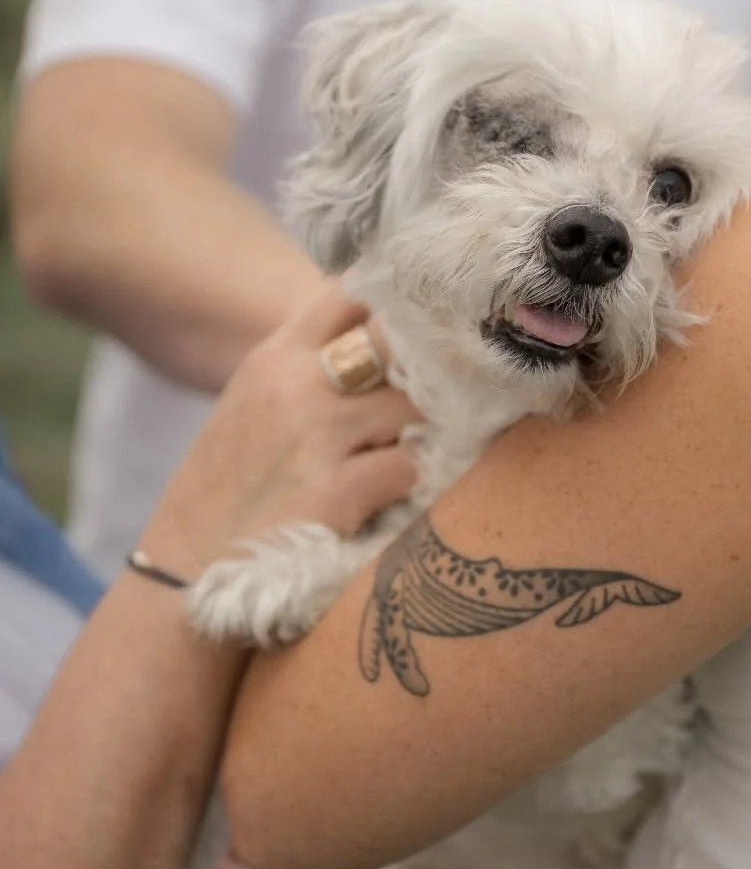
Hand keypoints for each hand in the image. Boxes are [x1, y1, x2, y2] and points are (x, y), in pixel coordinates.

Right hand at [141, 281, 419, 580]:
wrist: (183, 575)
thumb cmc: (227, 489)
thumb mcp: (253, 403)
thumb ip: (309, 366)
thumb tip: (386, 338)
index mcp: (274, 357)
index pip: (350, 293)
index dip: (396, 303)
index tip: (424, 325)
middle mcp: (296, 385)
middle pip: (394, 337)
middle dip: (428, 362)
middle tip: (450, 387)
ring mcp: (317, 436)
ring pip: (415, 403)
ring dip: (428, 428)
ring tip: (424, 448)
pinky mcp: (336, 491)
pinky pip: (411, 466)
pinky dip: (416, 479)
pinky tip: (402, 492)